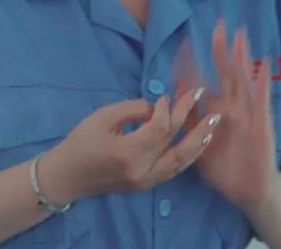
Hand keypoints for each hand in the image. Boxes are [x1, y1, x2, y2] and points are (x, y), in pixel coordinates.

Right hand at [36, 87, 216, 204]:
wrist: (67, 176)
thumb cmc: (81, 141)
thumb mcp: (103, 116)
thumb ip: (133, 109)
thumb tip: (157, 108)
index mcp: (128, 151)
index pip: (160, 127)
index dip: (166, 108)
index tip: (166, 96)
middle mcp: (141, 169)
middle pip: (174, 141)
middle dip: (190, 117)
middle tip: (200, 95)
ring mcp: (146, 181)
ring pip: (181, 161)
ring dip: (198, 141)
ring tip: (213, 125)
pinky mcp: (146, 185)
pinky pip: (173, 170)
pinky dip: (187, 156)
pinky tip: (197, 143)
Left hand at [175, 19, 276, 210]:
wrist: (248, 189)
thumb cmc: (222, 167)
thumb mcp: (198, 143)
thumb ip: (188, 121)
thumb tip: (173, 99)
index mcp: (213, 111)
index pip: (200, 81)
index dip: (192, 64)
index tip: (182, 43)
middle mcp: (230, 106)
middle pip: (224, 72)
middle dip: (220, 49)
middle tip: (218, 24)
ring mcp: (246, 113)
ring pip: (242, 80)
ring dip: (241, 58)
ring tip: (239, 35)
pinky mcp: (260, 124)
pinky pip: (261, 100)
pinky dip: (262, 82)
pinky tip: (263, 64)